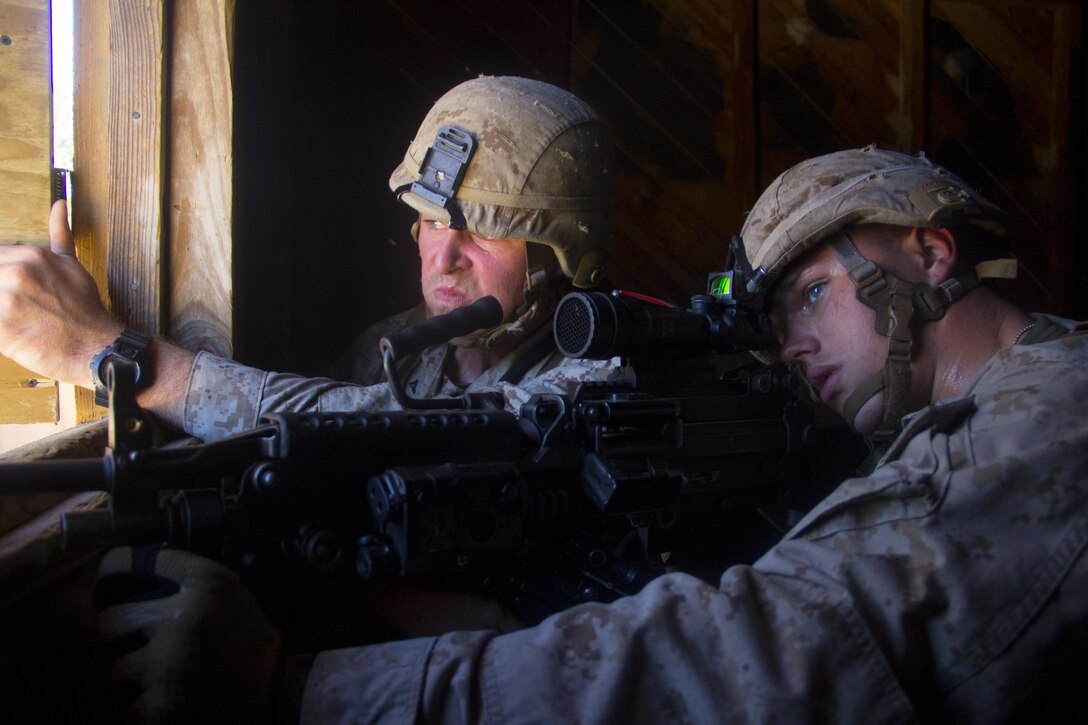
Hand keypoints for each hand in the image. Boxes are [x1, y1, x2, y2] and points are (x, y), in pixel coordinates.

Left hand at [0, 200, 120, 385]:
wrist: (97, 347)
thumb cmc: (85, 311)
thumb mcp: (73, 265)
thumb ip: (60, 234)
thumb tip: (59, 205)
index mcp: (30, 255)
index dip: (2, 279)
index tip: (10, 289)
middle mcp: (17, 272)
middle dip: (0, 295)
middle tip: (18, 308)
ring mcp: (7, 299)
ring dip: (0, 310)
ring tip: (17, 319)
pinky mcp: (1, 327)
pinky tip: (11, 332)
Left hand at [95, 546, 282, 722]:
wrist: (275, 685)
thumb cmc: (247, 635)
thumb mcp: (226, 588)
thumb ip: (185, 574)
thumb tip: (136, 564)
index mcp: (202, 583)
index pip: (123, 565)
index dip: (111, 573)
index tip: (110, 584)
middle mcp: (182, 618)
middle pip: (108, 622)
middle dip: (116, 636)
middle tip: (129, 641)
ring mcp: (169, 664)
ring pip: (110, 669)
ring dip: (124, 675)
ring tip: (146, 674)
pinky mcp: (162, 706)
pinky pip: (123, 706)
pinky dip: (135, 707)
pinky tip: (157, 698)